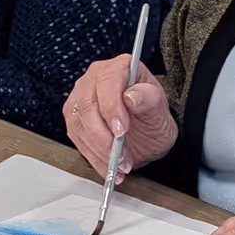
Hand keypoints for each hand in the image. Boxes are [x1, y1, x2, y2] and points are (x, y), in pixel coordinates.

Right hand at [65, 55, 177, 178]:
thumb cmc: (152, 117)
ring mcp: (81, 98)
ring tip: (119, 165)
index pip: (107, 83)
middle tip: (121, 156)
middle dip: (105, 138)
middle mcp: (95, 79)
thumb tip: (132, 96)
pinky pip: (77, 140)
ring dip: (100, 151)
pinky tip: (109, 167)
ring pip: (80, 126)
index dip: (112, 109)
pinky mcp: (74, 119)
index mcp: (119, 68)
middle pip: (88, 107)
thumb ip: (149, 100)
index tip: (121, 131)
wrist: (146, 134)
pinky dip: (94, 157)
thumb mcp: (160, 111)